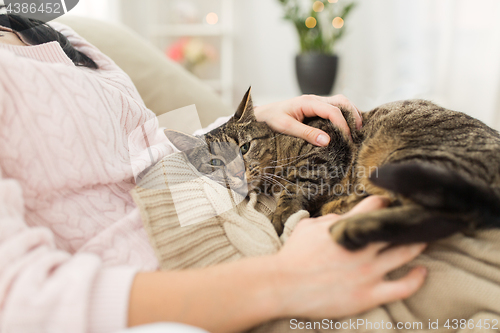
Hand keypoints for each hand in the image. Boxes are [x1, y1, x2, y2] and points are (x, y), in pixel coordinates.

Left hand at [254, 94, 362, 146]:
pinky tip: (347, 128)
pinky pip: (334, 109)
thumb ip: (306, 133)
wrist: (261, 115)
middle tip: (359, 133)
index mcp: (308, 102)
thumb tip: (327, 141)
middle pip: (342, 101)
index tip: (348, 139)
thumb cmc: (270, 120)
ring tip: (356, 131)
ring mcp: (316, 103)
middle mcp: (314, 99)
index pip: (332, 110)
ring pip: (340, 103)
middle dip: (353, 115)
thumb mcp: (286, 128)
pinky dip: (344, 116)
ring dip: (350, 114)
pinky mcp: (315, 108)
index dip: (343, 125)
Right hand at [272, 196, 426, 318]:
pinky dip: (417, 278)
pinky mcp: (369, 295)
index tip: (390, 204)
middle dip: (408, 220)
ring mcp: (368, 272)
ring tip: (426, 238)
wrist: (282, 285)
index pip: (375, 206)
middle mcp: (362, 247)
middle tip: (417, 218)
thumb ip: (329, 219)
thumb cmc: (292, 256)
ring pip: (405, 253)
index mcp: (346, 227)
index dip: (385, 202)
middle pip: (397, 228)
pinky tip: (423, 270)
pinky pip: (403, 287)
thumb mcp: (307, 227)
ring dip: (419, 243)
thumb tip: (343, 217)